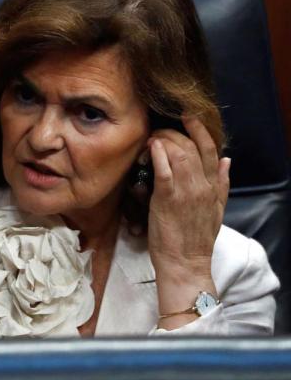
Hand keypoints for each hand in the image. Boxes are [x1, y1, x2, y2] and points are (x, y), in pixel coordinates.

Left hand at [146, 115, 227, 320]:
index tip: (188, 116)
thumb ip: (223, 183)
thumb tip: (228, 160)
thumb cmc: (195, 238)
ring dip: (162, 141)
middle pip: (191, 147)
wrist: (186, 262)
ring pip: (178, 153)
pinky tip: (151, 147)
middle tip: (158, 131)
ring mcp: (186, 191)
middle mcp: (202, 185)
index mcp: (214, 187)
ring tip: (151, 140)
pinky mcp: (167, 199)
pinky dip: (158, 154)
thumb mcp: (217, 209)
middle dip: (173, 133)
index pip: (210, 149)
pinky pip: (164, 169)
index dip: (199, 130)